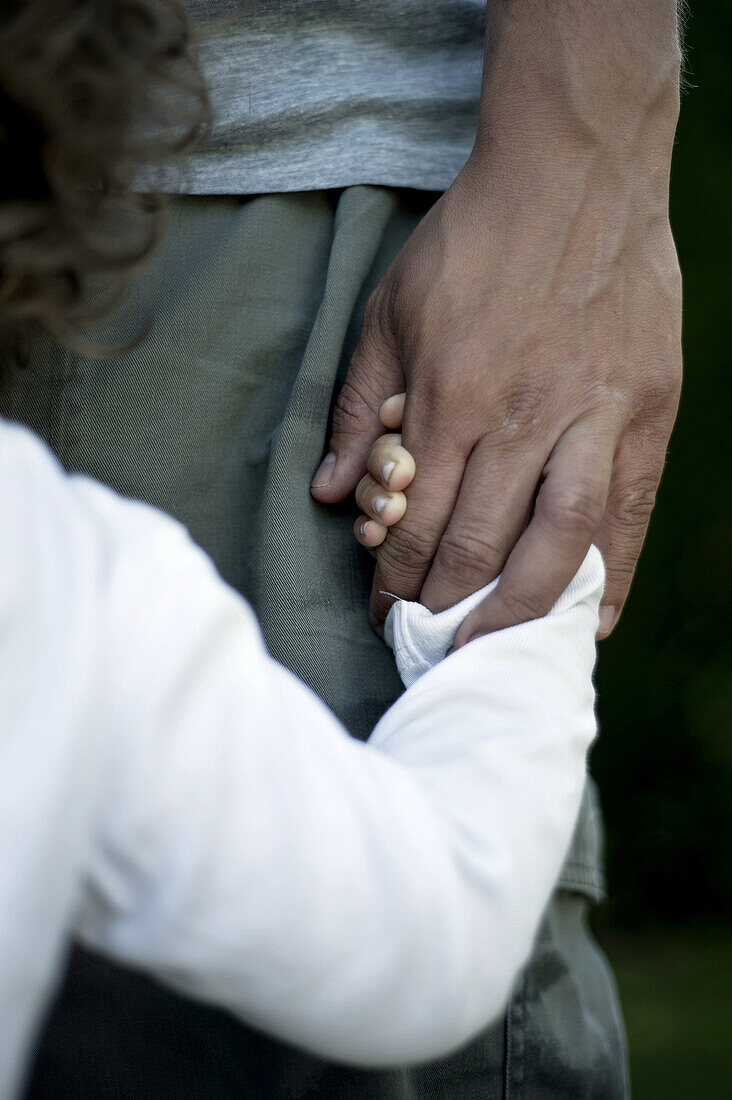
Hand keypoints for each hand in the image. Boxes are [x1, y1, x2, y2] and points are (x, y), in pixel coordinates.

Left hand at [311, 0, 682, 640]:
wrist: (575, 167)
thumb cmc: (471, 241)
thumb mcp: (389, 309)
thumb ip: (356, 405)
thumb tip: (331, 492)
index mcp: (452, 393)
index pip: (416, 519)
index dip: (394, 580)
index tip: (383, 614)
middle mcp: (524, 413)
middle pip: (478, 543)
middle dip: (446, 607)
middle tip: (430, 647)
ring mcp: (594, 412)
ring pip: (558, 539)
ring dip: (522, 609)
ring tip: (496, 652)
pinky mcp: (647, 406)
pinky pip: (630, 509)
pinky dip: (611, 573)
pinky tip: (587, 621)